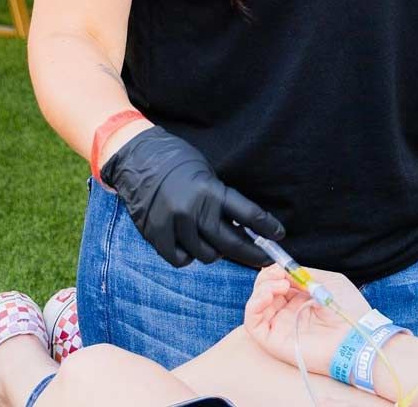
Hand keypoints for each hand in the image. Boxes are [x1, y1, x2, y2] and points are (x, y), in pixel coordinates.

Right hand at [101, 126, 284, 268]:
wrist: (138, 159)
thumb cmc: (177, 162)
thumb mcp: (206, 173)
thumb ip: (221, 201)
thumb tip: (242, 227)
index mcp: (211, 190)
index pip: (248, 214)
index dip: (267, 228)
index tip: (279, 236)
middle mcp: (194, 210)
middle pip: (230, 244)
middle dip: (252, 254)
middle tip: (264, 259)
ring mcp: (174, 225)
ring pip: (206, 255)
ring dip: (214, 251)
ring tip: (212, 239)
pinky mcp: (156, 235)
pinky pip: (181, 259)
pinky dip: (188, 256)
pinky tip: (188, 244)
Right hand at [245, 264, 370, 373]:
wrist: (356, 336)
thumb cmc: (348, 310)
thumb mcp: (328, 281)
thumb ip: (304, 275)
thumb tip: (284, 270)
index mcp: (301, 300)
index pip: (277, 283)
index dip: (275, 272)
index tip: (281, 265)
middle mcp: (288, 313)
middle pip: (263, 292)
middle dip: (267, 277)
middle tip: (279, 274)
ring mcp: (280, 327)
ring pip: (256, 306)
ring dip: (261, 288)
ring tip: (280, 285)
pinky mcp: (274, 342)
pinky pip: (253, 324)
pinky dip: (254, 305)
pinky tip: (268, 295)